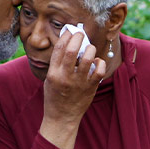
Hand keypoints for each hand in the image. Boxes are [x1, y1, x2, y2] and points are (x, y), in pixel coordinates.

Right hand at [39, 31, 106, 148]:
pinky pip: (99, 70)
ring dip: (90, 49)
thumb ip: (57, 63)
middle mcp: (66, 77)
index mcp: (54, 73)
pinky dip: (100, 62)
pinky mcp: (91, 87)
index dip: (66, 36)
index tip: (70, 31)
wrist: (62, 117)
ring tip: (89, 48)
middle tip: (81, 34)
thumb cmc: (55, 96)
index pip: (59, 49)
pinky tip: (96, 62)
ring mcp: (79, 82)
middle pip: (73, 50)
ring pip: (89, 58)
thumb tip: (67, 43)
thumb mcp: (50, 79)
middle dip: (78, 37)